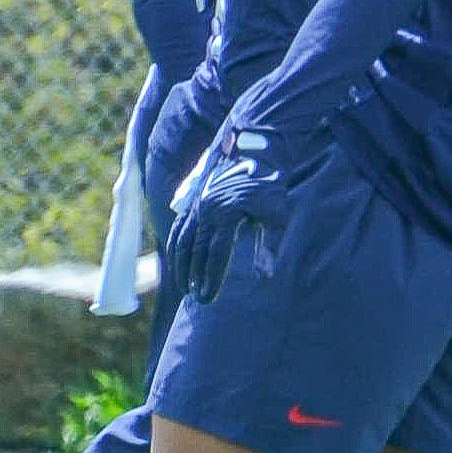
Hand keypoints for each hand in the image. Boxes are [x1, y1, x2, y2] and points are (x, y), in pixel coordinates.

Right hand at [164, 128, 295, 304]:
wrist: (253, 152)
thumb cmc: (268, 186)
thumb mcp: (276, 215)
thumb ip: (269, 246)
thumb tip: (265, 276)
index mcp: (226, 214)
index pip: (216, 254)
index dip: (211, 278)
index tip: (208, 298)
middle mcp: (205, 211)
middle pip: (196, 251)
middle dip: (195, 277)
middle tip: (198, 300)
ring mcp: (195, 206)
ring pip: (182, 241)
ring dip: (181, 266)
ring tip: (185, 288)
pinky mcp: (192, 202)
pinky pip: (178, 229)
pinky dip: (176, 247)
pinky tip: (178, 263)